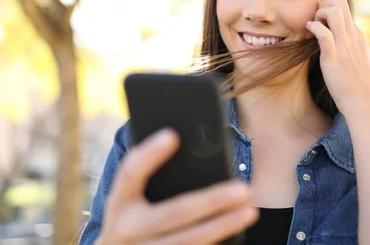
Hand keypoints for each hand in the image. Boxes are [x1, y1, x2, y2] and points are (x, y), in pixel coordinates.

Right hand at [97, 129, 257, 244]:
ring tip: (250, 211)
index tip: (172, 135)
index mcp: (119, 202)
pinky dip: (217, 241)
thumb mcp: (130, 199)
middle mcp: (127, 229)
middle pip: (175, 212)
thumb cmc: (132, 217)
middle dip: (212, 200)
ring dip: (223, 225)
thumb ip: (151, 176)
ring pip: (189, 240)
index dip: (149, 154)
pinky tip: (236, 231)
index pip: (130, 173)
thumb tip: (188, 146)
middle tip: (244, 189)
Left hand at [305, 0, 369, 117]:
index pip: (344, 9)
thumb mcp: (356, 61)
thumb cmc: (358, 86)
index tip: (320, 22)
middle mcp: (352, 36)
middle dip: (323, 5)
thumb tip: (335, 45)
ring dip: (318, 14)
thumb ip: (347, 49)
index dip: (328, 9)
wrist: (365, 104)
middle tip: (315, 21)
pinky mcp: (333, 58)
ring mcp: (344, 45)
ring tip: (312, 27)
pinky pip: (323, 33)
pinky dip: (313, 27)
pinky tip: (308, 32)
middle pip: (339, 2)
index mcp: (357, 36)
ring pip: (333, 12)